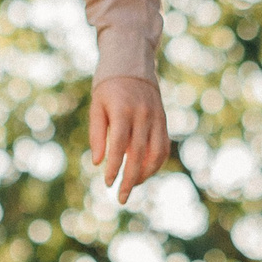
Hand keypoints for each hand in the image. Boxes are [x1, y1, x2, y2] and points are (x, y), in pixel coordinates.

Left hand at [89, 75, 169, 203]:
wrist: (133, 63)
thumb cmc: (108, 87)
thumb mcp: (97, 106)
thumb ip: (97, 134)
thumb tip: (98, 163)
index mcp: (123, 111)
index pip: (119, 145)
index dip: (114, 166)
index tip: (107, 184)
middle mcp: (143, 115)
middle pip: (139, 154)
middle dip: (130, 179)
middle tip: (121, 198)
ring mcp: (156, 118)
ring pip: (156, 153)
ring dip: (145, 174)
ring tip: (132, 187)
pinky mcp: (164, 120)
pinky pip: (164, 147)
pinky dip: (156, 164)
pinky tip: (144, 174)